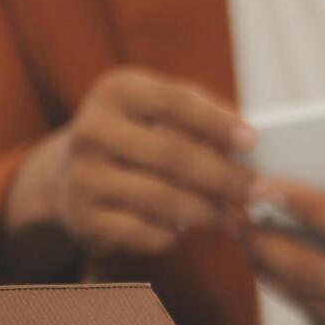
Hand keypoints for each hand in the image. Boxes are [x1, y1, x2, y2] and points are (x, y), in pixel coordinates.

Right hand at [4, 67, 255, 260]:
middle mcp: (92, 129)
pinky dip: (173, 234)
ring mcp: (82, 175)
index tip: (253, 141)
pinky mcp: (83, 217)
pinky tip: (186, 229)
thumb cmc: (136, 137)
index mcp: (116, 91)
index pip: (176, 102)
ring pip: (163, 199)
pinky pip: (145, 232)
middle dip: (224, 177)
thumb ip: (200, 116)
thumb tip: (248, 143)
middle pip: (174, 156)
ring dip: (207, 211)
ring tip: (231, 215)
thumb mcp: (157, 111)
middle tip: (257, 190)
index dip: (218, 123)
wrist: (66, 175)